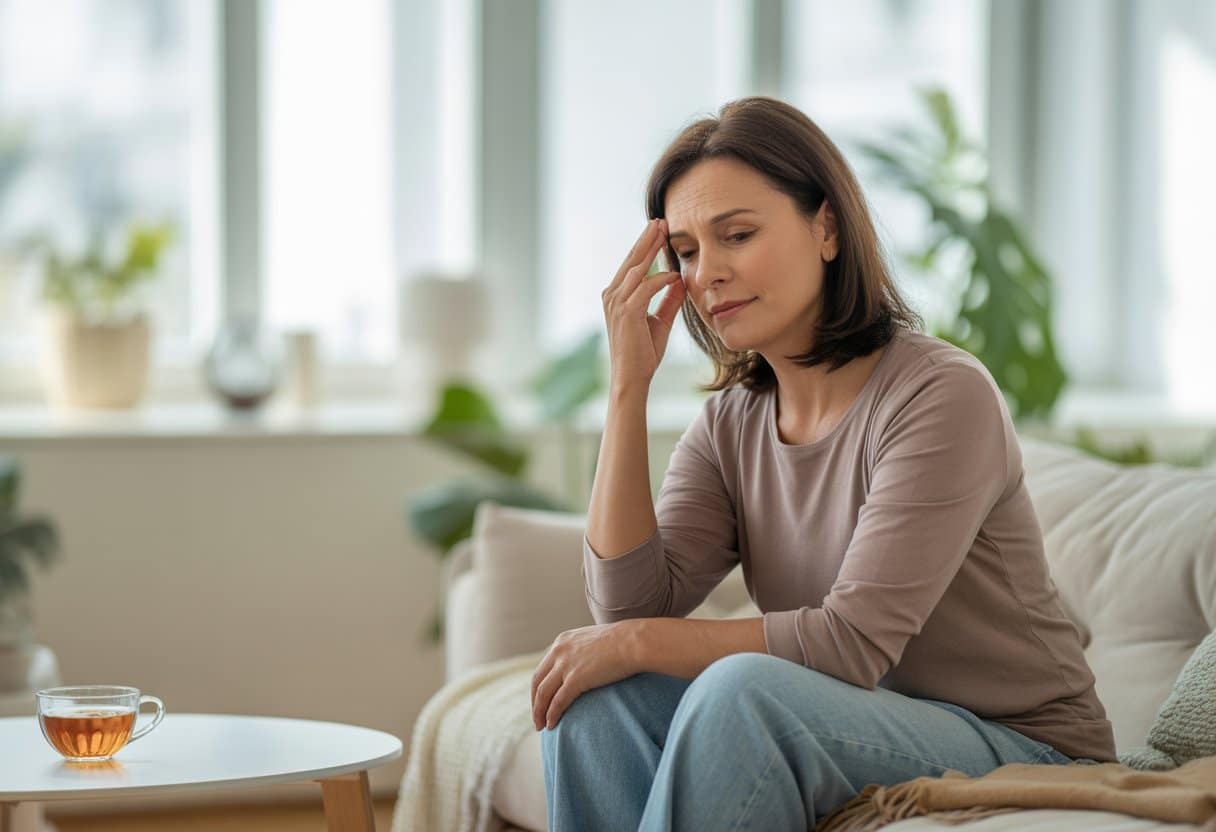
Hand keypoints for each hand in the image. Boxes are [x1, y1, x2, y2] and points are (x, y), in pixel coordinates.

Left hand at [531, 620, 644, 730]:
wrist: (633, 642)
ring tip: (541, 726)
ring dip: (539, 712)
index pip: (543, 668)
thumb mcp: (594, 642)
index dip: (538, 688)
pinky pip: (558, 701)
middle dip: (535, 702)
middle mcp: (559, 651)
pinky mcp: (575, 678)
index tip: (540, 701)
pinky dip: (552, 714)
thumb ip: (584, 652)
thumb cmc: (623, 642)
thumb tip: (587, 666)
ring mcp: (566, 665)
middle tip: (537, 718)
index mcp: (562, 642)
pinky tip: (552, 725)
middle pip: (537, 681)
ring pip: (544, 694)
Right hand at [601, 218, 685, 390]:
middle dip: (647, 239)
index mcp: (616, 296)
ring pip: (637, 268)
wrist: (632, 378)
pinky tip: (674, 274)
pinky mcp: (627, 312)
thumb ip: (668, 300)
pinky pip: (646, 286)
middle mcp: (612, 296)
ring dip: (651, 248)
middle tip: (661, 220)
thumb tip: (680, 281)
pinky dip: (661, 278)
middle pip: (632, 259)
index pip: (632, 265)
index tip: (659, 230)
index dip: (645, 246)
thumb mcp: (659, 321)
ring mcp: (617, 303)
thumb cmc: (643, 353)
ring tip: (664, 231)